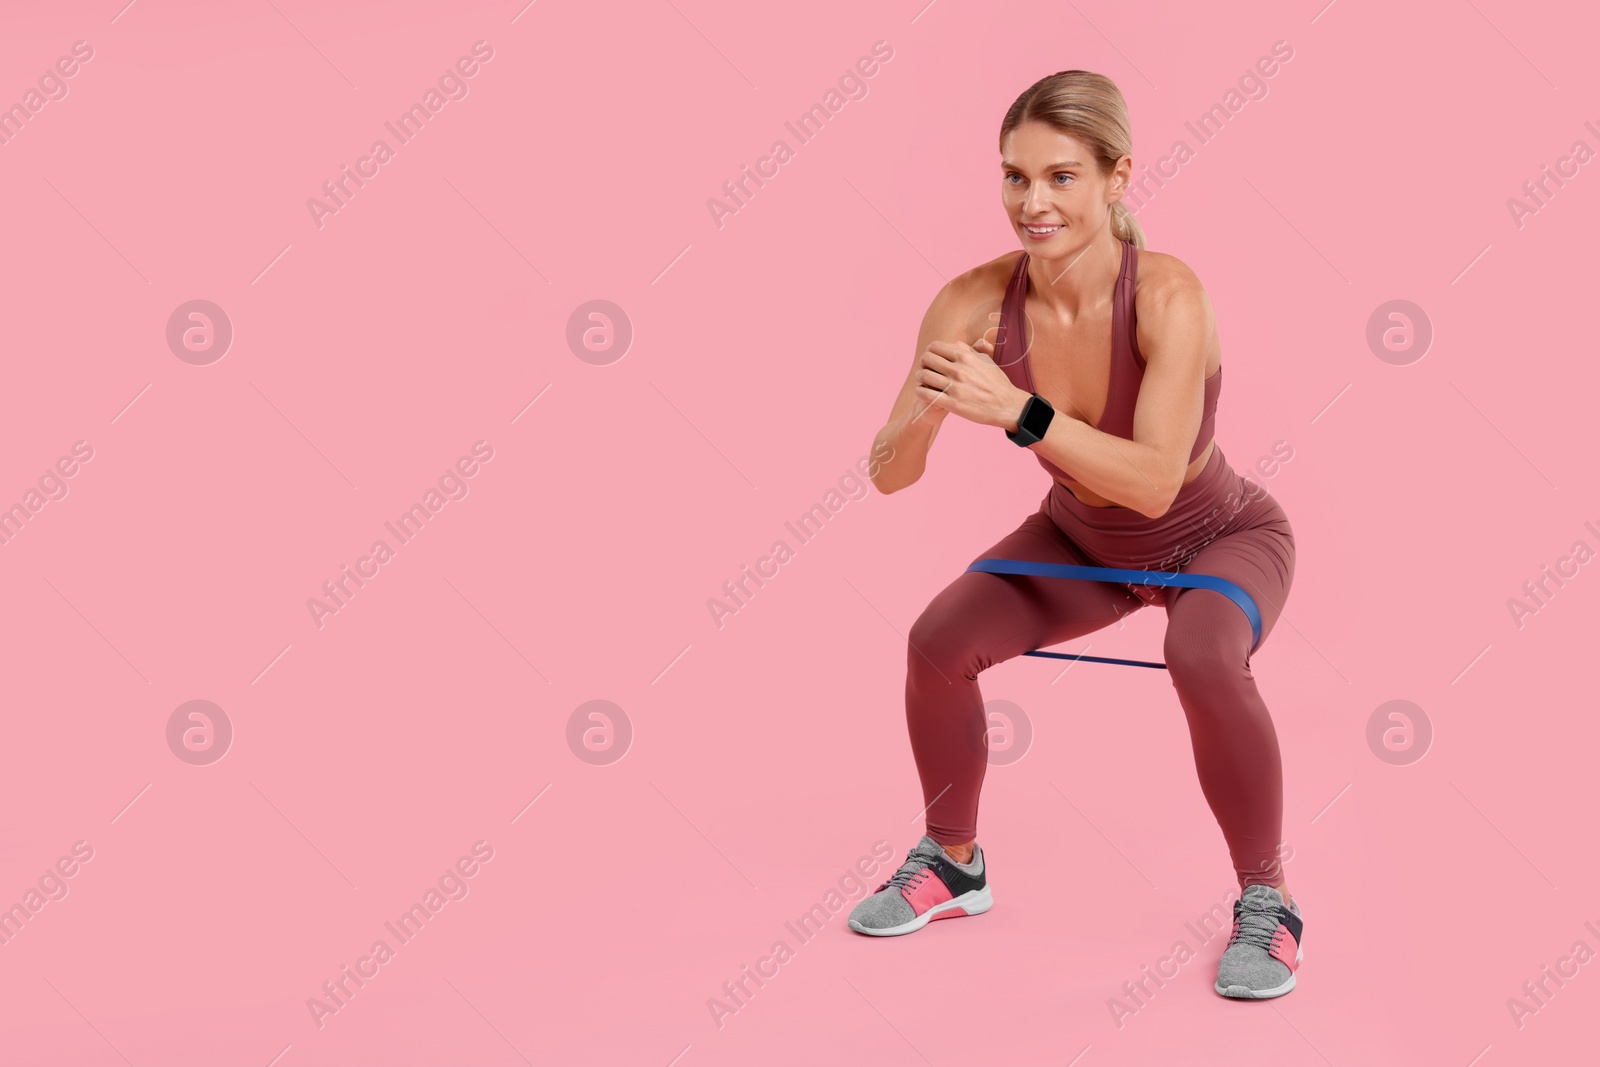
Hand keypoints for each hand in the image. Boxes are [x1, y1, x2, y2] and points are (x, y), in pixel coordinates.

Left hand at [914, 337, 1032, 430]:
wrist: (1006, 405)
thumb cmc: (996, 383)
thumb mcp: (986, 361)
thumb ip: (970, 350)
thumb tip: (956, 344)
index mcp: (965, 356)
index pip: (934, 346)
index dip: (930, 351)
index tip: (931, 358)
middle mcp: (958, 369)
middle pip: (926, 359)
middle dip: (923, 363)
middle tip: (926, 369)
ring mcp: (954, 387)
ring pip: (924, 376)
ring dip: (920, 377)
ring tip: (923, 381)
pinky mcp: (952, 403)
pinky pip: (926, 394)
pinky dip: (920, 391)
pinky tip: (923, 392)